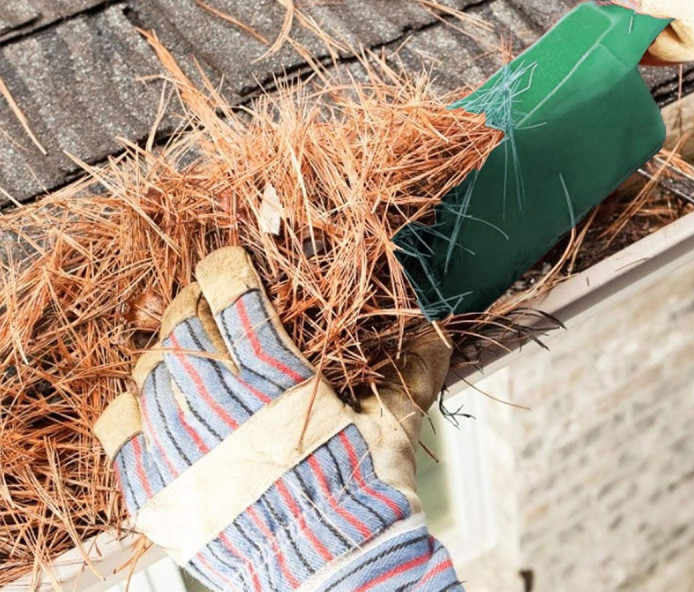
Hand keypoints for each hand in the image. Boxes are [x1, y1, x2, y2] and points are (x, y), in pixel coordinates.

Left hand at [94, 246, 459, 591]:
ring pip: (151, 373)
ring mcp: (186, 453)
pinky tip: (155, 406)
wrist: (340, 574)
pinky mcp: (161, 494)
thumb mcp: (395, 425)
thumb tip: (440, 331)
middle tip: (207, 309)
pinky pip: (119, 432)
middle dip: (194, 306)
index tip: (227, 266)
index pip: (233, 298)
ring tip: (187, 359)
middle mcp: (225, 410)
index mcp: (280, 381)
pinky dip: (132, 408)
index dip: (224, 269)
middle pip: (185, 328)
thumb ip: (413, 371)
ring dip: (168, 355)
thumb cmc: (369, 493)